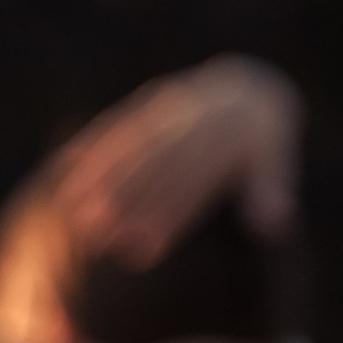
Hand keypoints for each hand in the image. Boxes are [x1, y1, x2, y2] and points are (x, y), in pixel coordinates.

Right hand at [47, 57, 299, 269]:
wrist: (247, 92)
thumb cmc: (260, 148)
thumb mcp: (275, 163)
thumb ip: (271, 192)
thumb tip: (274, 224)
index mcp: (230, 132)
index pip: (195, 180)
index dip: (168, 215)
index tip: (145, 251)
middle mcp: (197, 114)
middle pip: (158, 162)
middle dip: (127, 198)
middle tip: (99, 235)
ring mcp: (169, 105)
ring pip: (132, 144)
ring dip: (102, 178)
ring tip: (79, 216)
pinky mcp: (149, 102)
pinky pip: (116, 126)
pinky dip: (91, 151)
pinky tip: (67, 180)